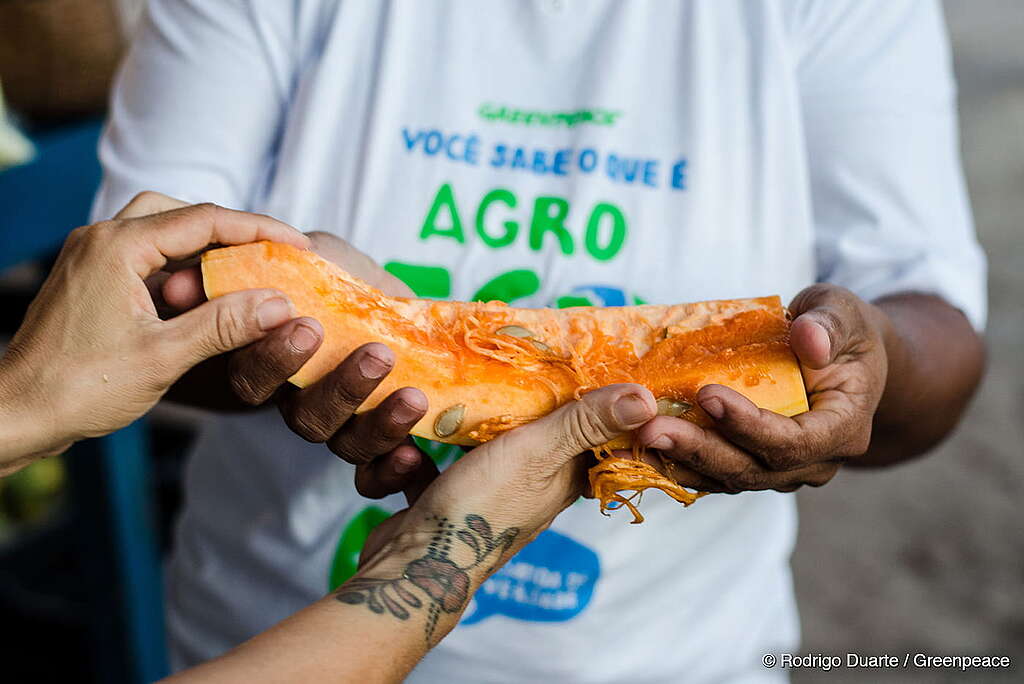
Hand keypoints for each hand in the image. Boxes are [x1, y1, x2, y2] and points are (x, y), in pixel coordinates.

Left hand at [0, 193, 309, 471]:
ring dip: (203, 250)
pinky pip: (144, 258)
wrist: (17, 414)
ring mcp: (91, 258)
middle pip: (181, 213)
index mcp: (118, 247)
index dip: (259, 229)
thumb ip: (225, 324)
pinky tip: (201, 300)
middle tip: (270, 256)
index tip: (299, 244)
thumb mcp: (164, 356)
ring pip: (161, 232)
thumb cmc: (79, 386)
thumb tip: (280, 304)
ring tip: (241, 277)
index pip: (205, 219)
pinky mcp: (89, 280)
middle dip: (230, 232)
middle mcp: (101, 240)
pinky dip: (179, 270)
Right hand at [156, 228, 432, 489]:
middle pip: (306, 419)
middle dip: (343, 389)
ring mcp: (342, 425)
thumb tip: (180, 284)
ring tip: (413, 396)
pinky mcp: (381, 436)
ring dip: (381, 423)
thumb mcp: (306, 257)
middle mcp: (301, 403)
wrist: (397, 297)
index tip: (308, 326)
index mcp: (272, 364)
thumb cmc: (340, 276)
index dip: (274, 359)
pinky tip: (414, 455)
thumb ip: (260, 264)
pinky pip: (377, 472)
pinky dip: (393, 471)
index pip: (254, 378)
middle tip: (377, 355)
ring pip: (346, 444)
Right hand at [351, 384, 655, 633]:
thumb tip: (646, 399)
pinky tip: (412, 444)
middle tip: (515, 358)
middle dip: (524, 399)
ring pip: (483, 447)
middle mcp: (532, 488)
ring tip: (456, 392)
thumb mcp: (538, 452)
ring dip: (466, 424)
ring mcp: (487, 495)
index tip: (584, 358)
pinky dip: (425, 456)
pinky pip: (439, 467)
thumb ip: (585, 423)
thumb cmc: (482, 508)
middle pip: (538, 434)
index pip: (596, 433)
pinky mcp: (445, 501)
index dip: (596, 398)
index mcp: (565, 477)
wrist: (414, 568)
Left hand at [636, 284, 889, 492]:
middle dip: (699, 450)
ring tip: (634, 444)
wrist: (843, 359)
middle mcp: (814, 462)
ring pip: (727, 478)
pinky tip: (636, 453)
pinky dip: (676, 465)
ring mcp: (782, 471)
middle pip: (753, 469)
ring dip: (679, 463)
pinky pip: (713, 474)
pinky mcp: (753, 466)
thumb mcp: (843, 312)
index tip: (706, 395)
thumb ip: (830, 324)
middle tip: (651, 429)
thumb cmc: (841, 332)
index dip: (749, 425)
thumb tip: (809, 340)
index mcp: (843, 429)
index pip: (794, 442)